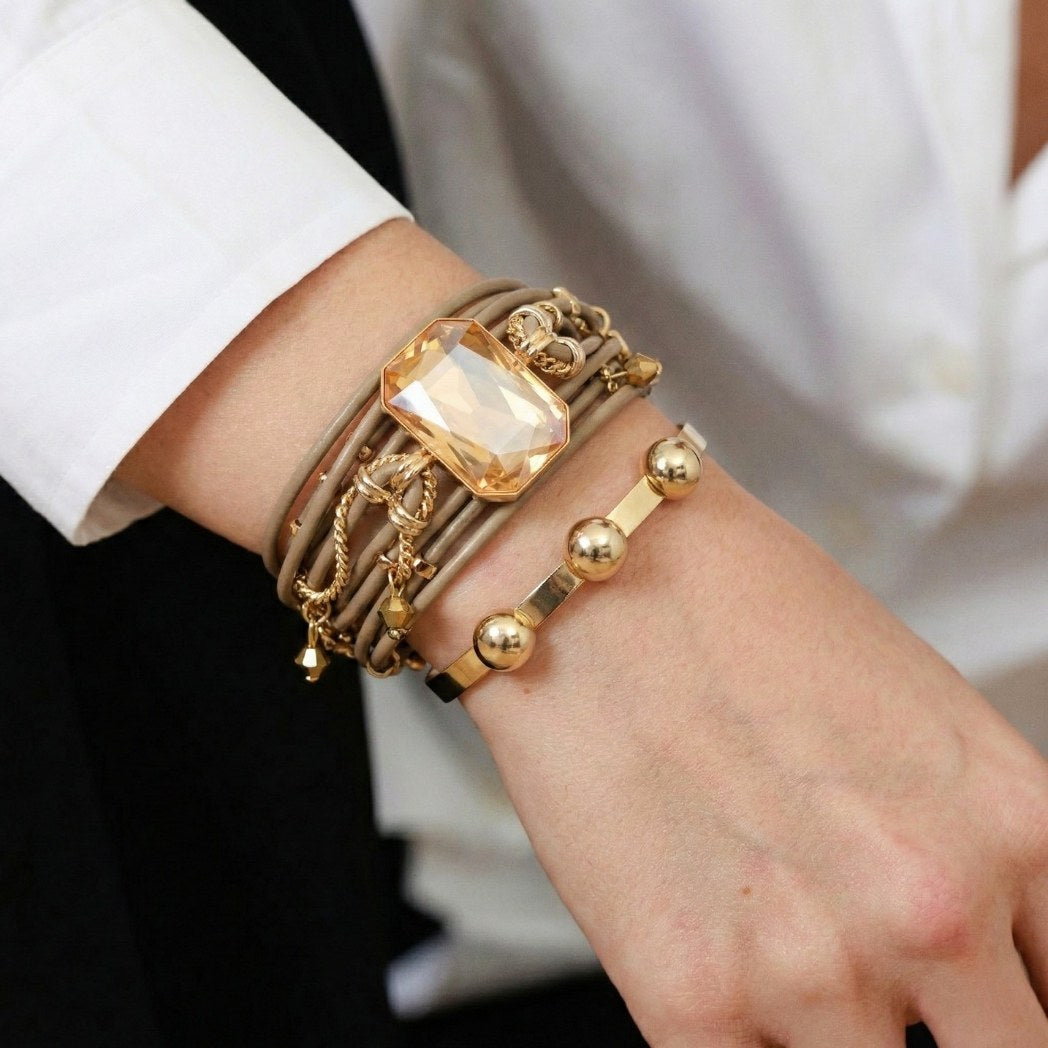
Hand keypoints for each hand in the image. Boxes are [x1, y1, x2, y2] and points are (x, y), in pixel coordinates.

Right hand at [435, 407, 1047, 1046]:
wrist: (593, 576)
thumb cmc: (739, 612)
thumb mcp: (917, 718)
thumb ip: (974, 852)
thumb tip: (982, 959)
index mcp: (1012, 827)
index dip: (1028, 1006)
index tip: (989, 1004)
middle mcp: (930, 911)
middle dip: (955, 1034)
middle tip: (892, 996)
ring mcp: (809, 971)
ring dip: (839, 1038)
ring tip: (781, 944)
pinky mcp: (689, 1004)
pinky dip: (757, 1047)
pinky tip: (731, 978)